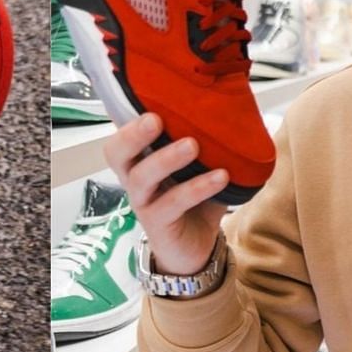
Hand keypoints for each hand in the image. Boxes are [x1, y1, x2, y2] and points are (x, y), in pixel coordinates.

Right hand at [102, 112, 229, 276]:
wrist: (195, 248)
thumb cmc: (194, 201)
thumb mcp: (199, 168)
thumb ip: (207, 145)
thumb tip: (235, 111)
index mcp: (141, 160)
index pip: (122, 135)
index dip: (128, 121)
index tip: (150, 104)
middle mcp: (135, 179)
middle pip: (116, 154)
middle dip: (132, 135)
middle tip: (155, 119)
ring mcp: (143, 202)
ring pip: (141, 178)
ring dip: (166, 159)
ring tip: (193, 145)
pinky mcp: (157, 223)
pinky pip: (172, 203)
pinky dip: (197, 188)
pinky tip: (221, 177)